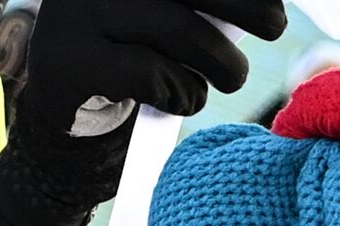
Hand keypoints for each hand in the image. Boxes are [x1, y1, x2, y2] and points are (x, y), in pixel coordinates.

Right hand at [23, 0, 288, 134]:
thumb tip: (269, 4)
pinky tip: (178, 98)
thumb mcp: (171, 10)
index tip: (274, 4)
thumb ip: (205, 2)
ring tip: (228, 78)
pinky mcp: (66, 61)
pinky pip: (151, 74)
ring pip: (180, 31)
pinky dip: (182, 94)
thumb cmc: (136, 45)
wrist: (64, 102)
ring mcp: (73, 12)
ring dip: (221, 64)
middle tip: (274, 26)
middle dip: (248, 5)